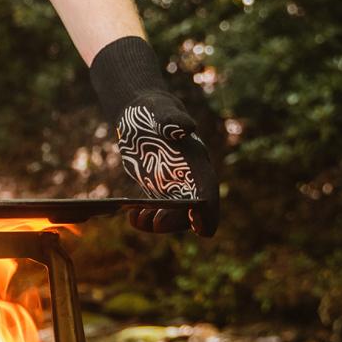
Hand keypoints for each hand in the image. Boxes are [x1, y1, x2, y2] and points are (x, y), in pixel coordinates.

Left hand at [89, 36, 219, 236]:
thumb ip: (173, 120)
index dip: (209, 212)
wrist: (141, 114)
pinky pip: (159, 211)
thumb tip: (186, 127)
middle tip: (155, 222)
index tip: (203, 230)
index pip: (208, 190)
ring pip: (175, 215)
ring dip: (160, 223)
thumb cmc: (153, 111)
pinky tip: (132, 216)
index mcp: (196, 161)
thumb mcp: (160, 113)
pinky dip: (148, 218)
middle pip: (192, 209)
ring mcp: (175, 184)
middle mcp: (190, 177)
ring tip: (138, 219)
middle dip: (176, 221)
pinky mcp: (160, 189)